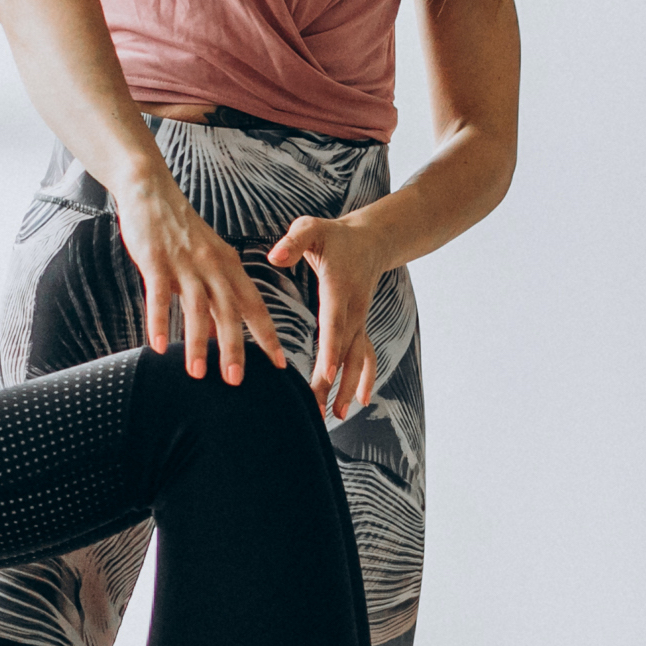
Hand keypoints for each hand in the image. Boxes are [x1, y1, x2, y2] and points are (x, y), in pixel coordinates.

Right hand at [114, 168, 285, 384]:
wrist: (151, 192)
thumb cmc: (180, 234)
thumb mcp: (204, 265)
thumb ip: (211, 301)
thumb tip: (216, 338)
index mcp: (229, 267)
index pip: (255, 306)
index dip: (268, 335)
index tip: (281, 364)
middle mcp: (213, 266)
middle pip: (229, 312)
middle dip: (235, 348)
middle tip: (236, 380)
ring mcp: (185, 263)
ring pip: (196, 307)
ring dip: (197, 342)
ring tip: (197, 373)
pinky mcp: (156, 260)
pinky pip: (158, 295)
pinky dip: (159, 321)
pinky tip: (159, 346)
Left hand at [267, 214, 383, 417]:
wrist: (370, 241)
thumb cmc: (333, 236)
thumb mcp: (311, 229)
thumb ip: (294, 241)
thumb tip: (275, 257)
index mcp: (338, 289)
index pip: (335, 324)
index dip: (331, 350)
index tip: (325, 375)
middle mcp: (354, 310)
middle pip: (346, 351)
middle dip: (334, 382)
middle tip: (319, 409)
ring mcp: (360, 321)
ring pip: (357, 359)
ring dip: (348, 388)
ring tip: (336, 416)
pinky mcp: (360, 328)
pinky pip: (365, 357)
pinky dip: (364, 379)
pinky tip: (359, 403)